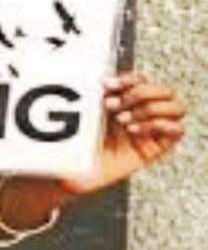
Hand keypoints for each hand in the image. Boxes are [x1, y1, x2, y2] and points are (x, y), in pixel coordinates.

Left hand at [59, 72, 184, 194]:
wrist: (73, 171)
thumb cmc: (75, 140)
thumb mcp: (85, 112)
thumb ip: (98, 95)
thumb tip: (104, 78)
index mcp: (126, 101)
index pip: (143, 81)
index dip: (129, 79)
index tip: (106, 85)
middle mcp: (143, 114)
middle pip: (164, 91)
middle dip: (139, 93)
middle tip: (112, 105)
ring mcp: (152, 131)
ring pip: (175, 108)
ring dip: (148, 109)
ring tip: (121, 120)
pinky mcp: (156, 148)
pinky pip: (176, 130)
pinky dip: (157, 125)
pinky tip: (133, 130)